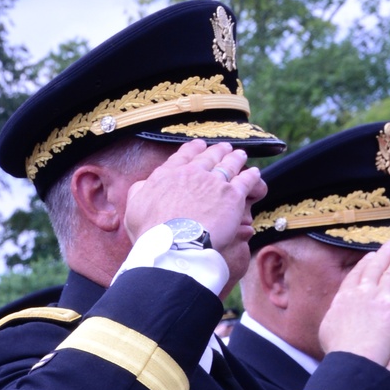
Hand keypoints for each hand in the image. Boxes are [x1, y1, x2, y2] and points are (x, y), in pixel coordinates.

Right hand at [124, 140, 265, 251]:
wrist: (174, 244)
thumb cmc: (152, 231)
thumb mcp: (134, 208)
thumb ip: (139, 191)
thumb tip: (144, 184)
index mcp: (168, 174)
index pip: (183, 155)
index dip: (193, 149)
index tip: (199, 145)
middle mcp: (192, 173)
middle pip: (209, 156)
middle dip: (217, 150)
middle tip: (224, 148)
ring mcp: (214, 182)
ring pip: (229, 163)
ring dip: (235, 157)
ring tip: (240, 155)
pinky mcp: (232, 195)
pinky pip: (246, 180)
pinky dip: (251, 175)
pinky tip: (254, 173)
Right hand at [319, 241, 389, 364]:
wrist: (354, 356)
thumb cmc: (338, 348)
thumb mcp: (327, 327)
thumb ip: (335, 314)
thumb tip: (338, 314)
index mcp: (344, 297)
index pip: (356, 274)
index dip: (364, 263)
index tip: (370, 256)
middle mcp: (362, 292)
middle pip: (375, 268)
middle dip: (383, 255)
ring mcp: (380, 297)